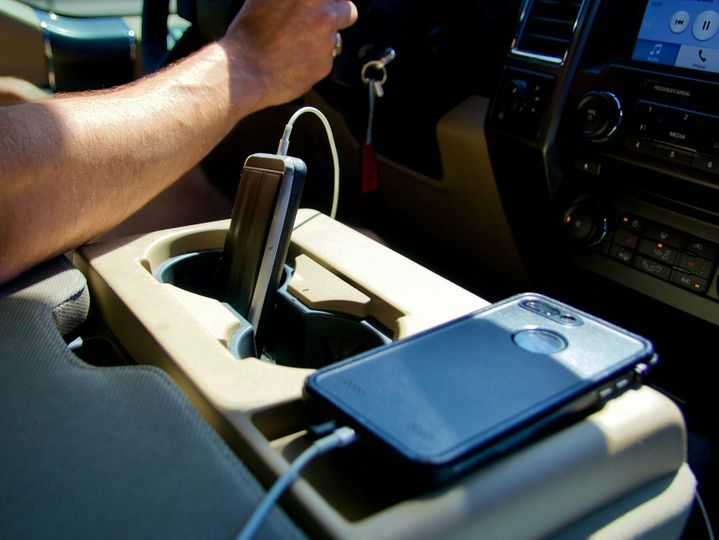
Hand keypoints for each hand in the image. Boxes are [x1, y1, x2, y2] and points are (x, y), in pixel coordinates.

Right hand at [221, 0, 357, 108]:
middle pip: (348, 10)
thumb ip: (290, 0)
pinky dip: (313, 59)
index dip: (328, 1)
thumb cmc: (249, 32)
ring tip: (294, 45)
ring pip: (335, 37)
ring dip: (320, 39)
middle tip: (317, 22)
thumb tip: (296, 3)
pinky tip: (294, 59)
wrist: (245, 69)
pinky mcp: (326, 64)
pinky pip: (325, 59)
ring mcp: (327, 40)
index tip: (319, 6)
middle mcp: (324, 13)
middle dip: (336, 16)